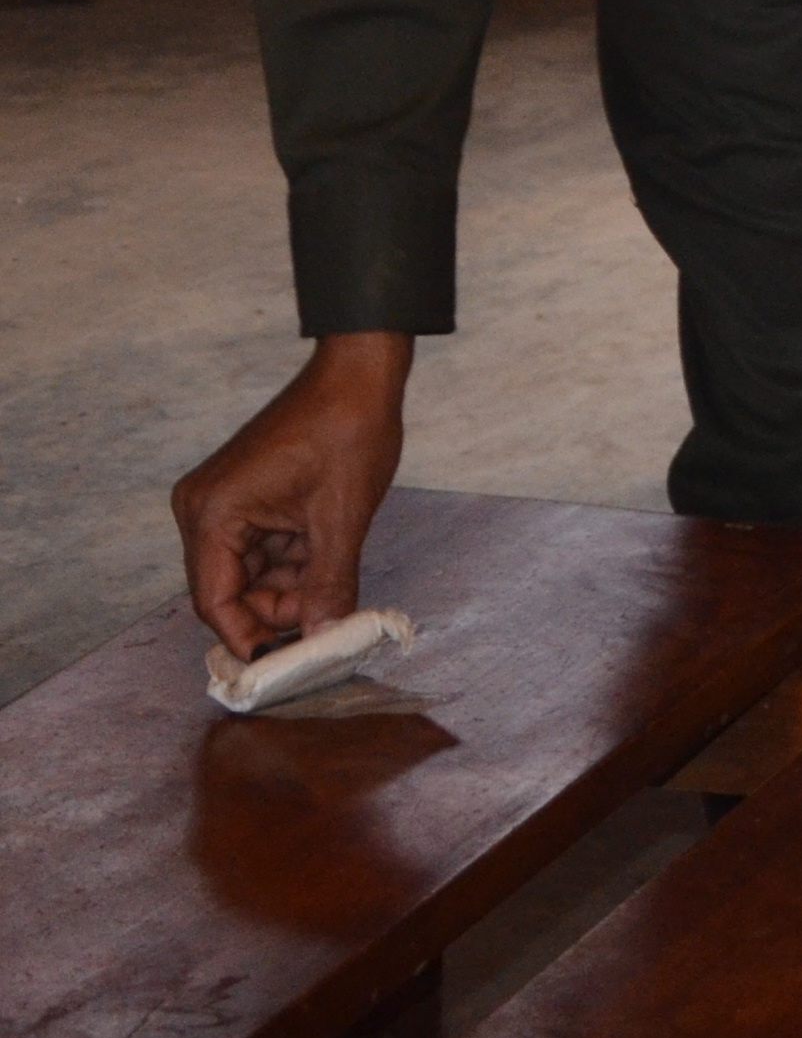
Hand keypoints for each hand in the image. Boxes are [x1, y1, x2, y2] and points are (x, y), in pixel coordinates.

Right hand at [175, 335, 412, 660]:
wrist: (360, 374)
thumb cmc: (347, 430)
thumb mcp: (342, 517)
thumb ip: (329, 583)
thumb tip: (323, 636)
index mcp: (212, 514)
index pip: (215, 601)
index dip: (249, 638)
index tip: (286, 664)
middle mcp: (205, 510)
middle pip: (232, 590)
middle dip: (279, 611)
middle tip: (328, 627)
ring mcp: (224, 503)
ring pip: (253, 572)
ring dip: (293, 587)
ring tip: (339, 590)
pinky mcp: (248, 497)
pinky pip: (264, 548)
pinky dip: (295, 562)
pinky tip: (330, 563)